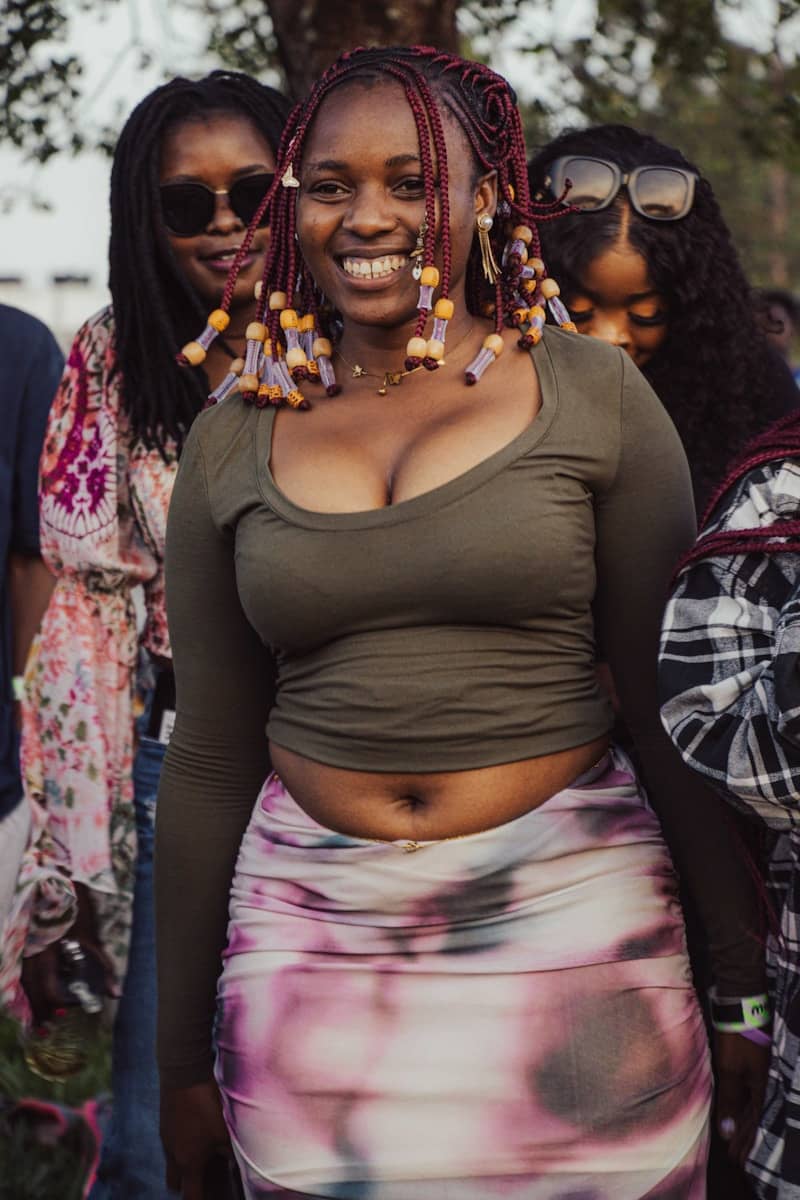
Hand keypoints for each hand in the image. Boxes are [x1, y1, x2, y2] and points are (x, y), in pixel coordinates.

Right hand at [20, 883, 115, 1024]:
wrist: (60, 885)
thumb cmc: (78, 911)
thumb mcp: (94, 939)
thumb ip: (104, 968)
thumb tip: (116, 994)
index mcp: (48, 950)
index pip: (48, 986)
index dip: (60, 1001)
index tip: (73, 1007)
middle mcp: (32, 951)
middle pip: (32, 989)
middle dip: (39, 1011)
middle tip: (47, 1030)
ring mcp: (26, 947)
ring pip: (24, 981)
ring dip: (31, 1003)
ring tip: (37, 1024)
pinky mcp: (25, 944)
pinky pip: (22, 971)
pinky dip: (26, 988)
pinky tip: (31, 1000)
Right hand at [160, 1079, 231, 1198]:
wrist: (183, 1074)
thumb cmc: (206, 1105)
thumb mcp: (225, 1131)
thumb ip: (231, 1152)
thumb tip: (239, 1164)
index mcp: (188, 1163)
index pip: (190, 1196)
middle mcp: (173, 1154)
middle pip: (174, 1183)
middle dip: (185, 1186)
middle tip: (201, 1179)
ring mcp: (165, 1137)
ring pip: (170, 1161)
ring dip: (182, 1162)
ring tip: (199, 1153)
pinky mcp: (164, 1121)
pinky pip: (170, 1141)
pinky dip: (180, 1143)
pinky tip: (193, 1131)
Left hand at [714, 1029, 769, 1165]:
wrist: (742, 1006)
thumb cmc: (736, 1039)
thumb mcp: (731, 1071)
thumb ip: (730, 1101)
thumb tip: (727, 1133)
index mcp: (762, 1090)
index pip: (754, 1124)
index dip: (745, 1143)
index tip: (737, 1160)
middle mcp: (763, 1084)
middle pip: (754, 1117)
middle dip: (745, 1138)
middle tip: (735, 1158)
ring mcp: (758, 1073)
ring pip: (751, 1105)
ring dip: (742, 1123)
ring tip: (734, 1139)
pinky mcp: (750, 1064)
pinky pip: (748, 1092)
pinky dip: (741, 1105)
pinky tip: (736, 1111)